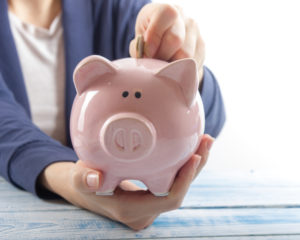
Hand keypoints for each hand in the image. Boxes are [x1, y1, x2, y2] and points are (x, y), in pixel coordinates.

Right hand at [40, 134, 213, 230]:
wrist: (86, 189)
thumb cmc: (84, 182)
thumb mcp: (80, 179)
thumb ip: (83, 179)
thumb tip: (94, 179)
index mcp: (132, 210)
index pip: (168, 199)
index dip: (184, 180)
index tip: (194, 155)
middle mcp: (146, 212)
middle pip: (180, 192)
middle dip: (195, 168)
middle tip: (207, 140)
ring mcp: (151, 206)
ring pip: (179, 186)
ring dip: (194, 164)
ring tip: (205, 139)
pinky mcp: (153, 196)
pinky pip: (173, 181)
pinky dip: (183, 165)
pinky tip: (190, 145)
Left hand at [130, 3, 204, 82]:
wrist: (165, 41)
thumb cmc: (149, 41)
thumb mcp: (140, 39)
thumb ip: (140, 48)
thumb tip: (146, 61)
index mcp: (167, 10)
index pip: (167, 15)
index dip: (154, 37)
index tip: (147, 52)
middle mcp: (185, 19)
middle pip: (176, 39)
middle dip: (162, 55)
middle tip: (154, 62)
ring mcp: (197, 33)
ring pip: (186, 56)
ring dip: (172, 65)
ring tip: (164, 65)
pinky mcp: (202, 48)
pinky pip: (194, 64)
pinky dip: (182, 71)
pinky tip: (174, 69)